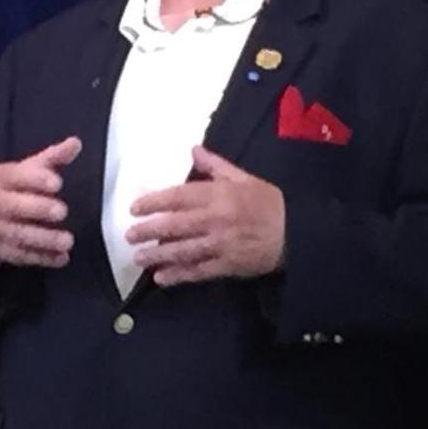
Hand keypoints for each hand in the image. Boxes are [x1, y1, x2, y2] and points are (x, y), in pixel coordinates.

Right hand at [0, 136, 81, 266]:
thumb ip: (52, 158)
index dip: (35, 179)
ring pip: (17, 235)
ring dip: (43, 239)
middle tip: (62, 211)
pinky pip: (21, 256)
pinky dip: (41, 258)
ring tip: (67, 240)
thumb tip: (76, 143)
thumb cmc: (10, 189)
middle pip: (13, 207)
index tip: (57, 183)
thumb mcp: (26, 169)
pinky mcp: (1, 250)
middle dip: (38, 209)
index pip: (15, 176)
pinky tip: (61, 258)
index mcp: (1, 179)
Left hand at [126, 146, 285, 286]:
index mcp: (219, 195)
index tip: (135, 208)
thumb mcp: (244, 178)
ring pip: (183, 250)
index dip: (154, 202)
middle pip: (175, 225)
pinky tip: (162, 278)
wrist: (297, 233)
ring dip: (158, 255)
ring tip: (139, 258)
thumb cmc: (268, 203)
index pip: (179, 197)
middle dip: (149, 230)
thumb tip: (194, 150)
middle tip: (129, 235)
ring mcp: (221, 245)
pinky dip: (179, 275)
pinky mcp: (228, 266)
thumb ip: (216, 166)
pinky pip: (199, 271)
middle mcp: (216, 220)